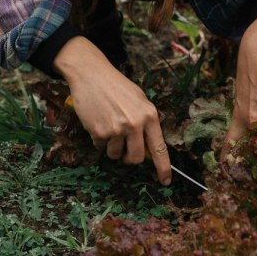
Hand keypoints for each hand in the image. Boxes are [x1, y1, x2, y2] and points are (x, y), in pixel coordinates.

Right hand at [54, 36, 171, 184]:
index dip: (163, 168)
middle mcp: (135, 124)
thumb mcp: (138, 100)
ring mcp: (117, 129)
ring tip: (107, 126)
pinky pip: (100, 145)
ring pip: (115, 154)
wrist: (91, 74)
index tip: (165, 181)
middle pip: (135, 158)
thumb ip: (145, 121)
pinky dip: (98, 137)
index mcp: (149, 115)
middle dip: (128, 158)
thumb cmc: (116, 86)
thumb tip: (147, 147)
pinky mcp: (99, 131)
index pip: (159, 148)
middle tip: (123, 150)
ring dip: (111, 147)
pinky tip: (97, 120)